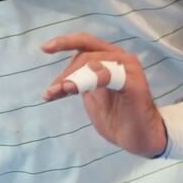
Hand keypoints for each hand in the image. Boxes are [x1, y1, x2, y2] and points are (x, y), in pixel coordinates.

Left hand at [39, 34, 165, 158]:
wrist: (137, 139)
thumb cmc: (116, 118)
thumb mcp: (91, 97)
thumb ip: (79, 83)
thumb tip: (60, 80)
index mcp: (109, 59)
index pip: (84, 44)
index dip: (64, 43)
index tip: (44, 49)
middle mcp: (120, 58)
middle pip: (85, 52)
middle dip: (65, 72)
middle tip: (52, 91)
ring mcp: (128, 68)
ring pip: (93, 62)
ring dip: (73, 77)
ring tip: (61, 91)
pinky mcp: (134, 83)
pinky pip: (108, 75)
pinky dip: (90, 79)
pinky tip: (75, 89)